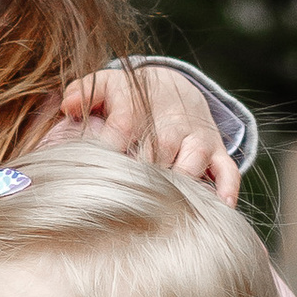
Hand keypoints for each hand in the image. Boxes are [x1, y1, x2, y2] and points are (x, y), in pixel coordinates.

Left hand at [44, 65, 240, 203]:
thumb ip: (83, 93)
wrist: (175, 87)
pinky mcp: (216, 150)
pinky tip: (219, 209)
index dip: (112, 149)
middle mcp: (170, 121)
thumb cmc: (131, 96)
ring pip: (193, 160)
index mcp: (138, 105)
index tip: (100, 174)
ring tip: (169, 211)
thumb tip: (68, 106)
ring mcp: (196, 137)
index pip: (123, 126)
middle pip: (159, 148)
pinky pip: (227, 171)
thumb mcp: (106, 85)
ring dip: (183, 183)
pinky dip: (226, 189)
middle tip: (130, 203)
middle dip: (146, 175)